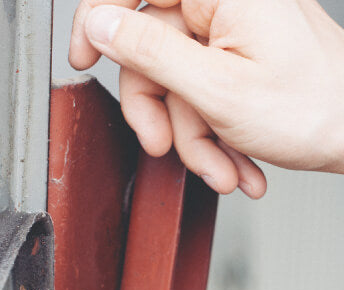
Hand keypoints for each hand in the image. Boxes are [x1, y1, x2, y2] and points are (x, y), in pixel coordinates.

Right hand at [70, 0, 343, 196]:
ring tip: (221, 169)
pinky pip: (195, 94)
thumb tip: (99, 25)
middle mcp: (223, 2)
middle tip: (164, 146)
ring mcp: (228, 31)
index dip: (97, 19)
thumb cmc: (310, 110)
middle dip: (159, 112)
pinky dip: (208, 135)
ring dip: (190, 137)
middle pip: (149, 50)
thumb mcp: (216, 90)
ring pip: (172, 83)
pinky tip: (232, 161)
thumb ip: (150, 51)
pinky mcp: (233, 57)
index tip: (82, 60)